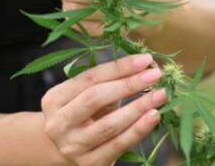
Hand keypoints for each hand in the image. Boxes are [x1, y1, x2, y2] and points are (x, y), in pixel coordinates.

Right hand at [41, 53, 165, 164]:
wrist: (63, 150)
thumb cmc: (81, 114)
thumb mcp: (83, 95)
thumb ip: (106, 81)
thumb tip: (143, 65)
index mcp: (54, 99)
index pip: (89, 78)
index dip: (119, 67)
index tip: (144, 59)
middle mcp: (59, 123)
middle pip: (96, 99)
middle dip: (128, 84)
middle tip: (155, 74)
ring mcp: (73, 146)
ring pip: (109, 125)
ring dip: (138, 108)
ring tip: (160, 94)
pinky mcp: (89, 164)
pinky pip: (118, 145)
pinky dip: (139, 129)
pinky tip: (154, 116)